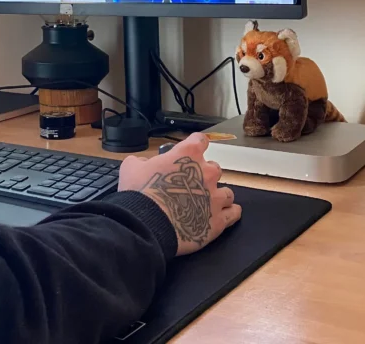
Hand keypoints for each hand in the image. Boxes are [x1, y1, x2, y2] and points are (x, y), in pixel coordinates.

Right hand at [118, 133, 241, 256]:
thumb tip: (142, 163)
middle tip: (192, 185)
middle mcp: (206, 172)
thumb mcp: (131, 168)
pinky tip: (223, 215)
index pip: (200, 140)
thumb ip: (140, 161)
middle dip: (205, 175)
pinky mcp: (218, 220)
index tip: (194, 149)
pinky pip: (233, 213)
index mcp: (187, 155)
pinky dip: (229, 213)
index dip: (197, 144)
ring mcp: (215, 197)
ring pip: (227, 192)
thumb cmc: (139, 194)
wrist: (146, 224)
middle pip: (215, 168)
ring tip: (207, 204)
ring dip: (218, 195)